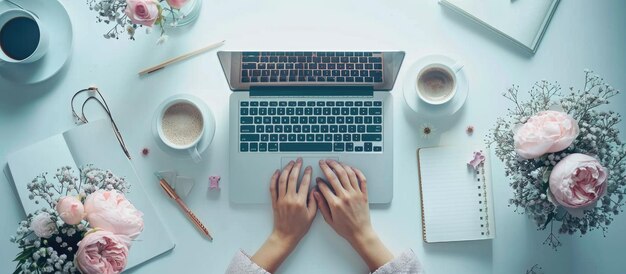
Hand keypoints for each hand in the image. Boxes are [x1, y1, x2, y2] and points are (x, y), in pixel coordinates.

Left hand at [251, 158, 316, 272]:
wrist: (285, 235)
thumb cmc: (298, 228)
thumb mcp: (311, 216)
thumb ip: (314, 201)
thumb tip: (314, 189)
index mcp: (300, 202)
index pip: (304, 183)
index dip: (307, 174)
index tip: (309, 168)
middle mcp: (290, 199)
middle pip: (292, 178)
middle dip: (296, 167)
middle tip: (299, 161)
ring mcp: (281, 199)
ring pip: (282, 180)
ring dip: (286, 170)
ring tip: (290, 164)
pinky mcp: (275, 201)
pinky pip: (273, 187)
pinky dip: (274, 178)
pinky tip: (277, 172)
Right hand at [314, 159, 392, 271]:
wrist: (360, 233)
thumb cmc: (345, 228)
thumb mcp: (329, 220)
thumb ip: (322, 205)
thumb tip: (316, 193)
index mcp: (335, 203)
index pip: (324, 186)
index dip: (319, 181)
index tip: (317, 179)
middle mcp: (346, 196)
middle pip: (335, 176)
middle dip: (327, 167)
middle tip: (323, 163)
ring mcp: (355, 194)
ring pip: (347, 174)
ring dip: (340, 165)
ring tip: (334, 162)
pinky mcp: (363, 194)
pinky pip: (361, 179)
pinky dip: (356, 171)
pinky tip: (350, 168)